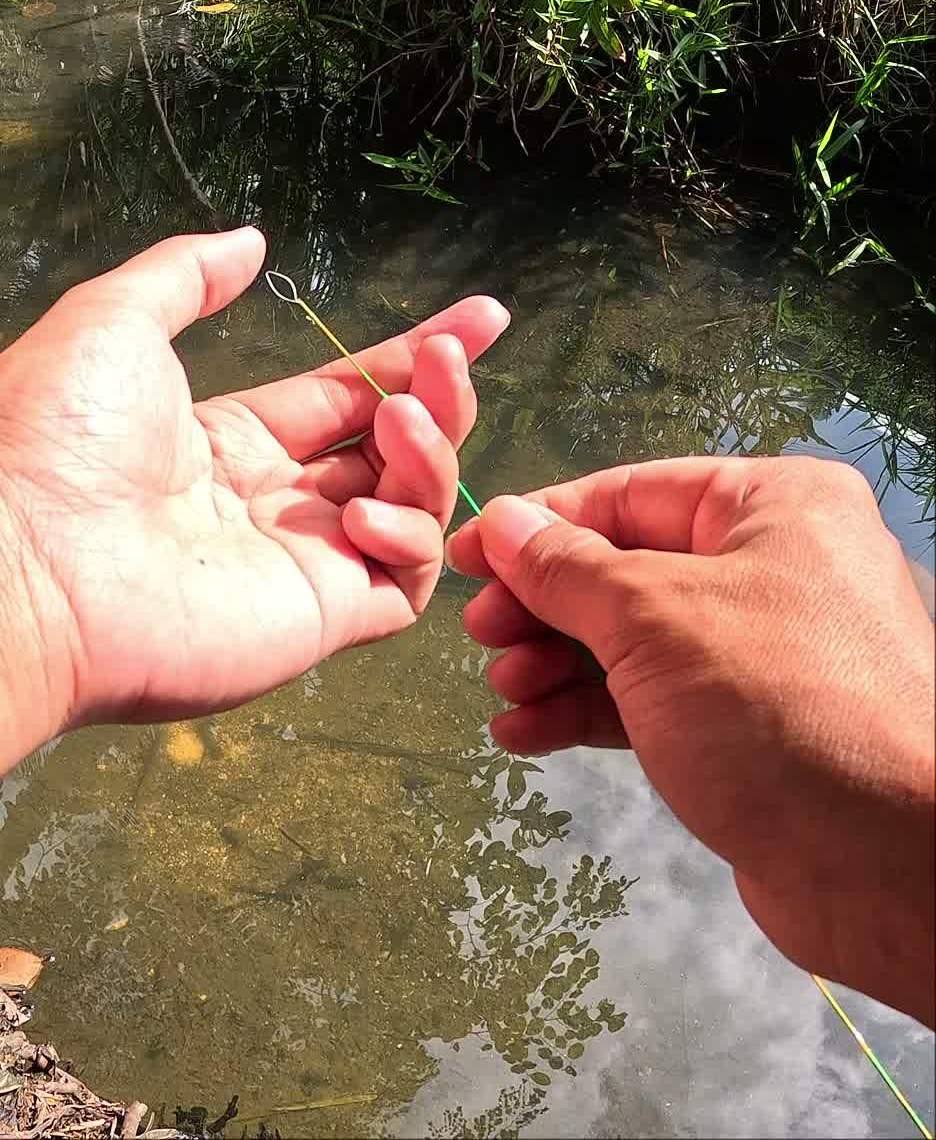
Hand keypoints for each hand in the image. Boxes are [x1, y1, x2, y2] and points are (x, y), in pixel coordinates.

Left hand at [0, 229, 507, 913]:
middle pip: (392, 445)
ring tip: (406, 414)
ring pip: (412, 506)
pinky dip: (410, 537)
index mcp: (228, 440)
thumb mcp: (114, 316)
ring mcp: (295, 563)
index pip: (347, 394)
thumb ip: (189, 273)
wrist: (15, 555)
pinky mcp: (313, 620)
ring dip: (430, 451)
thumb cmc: (48, 435)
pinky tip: (365, 506)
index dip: (416, 354)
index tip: (483, 316)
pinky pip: (402, 584)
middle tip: (453, 353)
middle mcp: (270, 502)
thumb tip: (250, 239)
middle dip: (439, 393)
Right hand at [447, 458, 935, 1024]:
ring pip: (633, 640)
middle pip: (626, 567)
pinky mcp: (750, 728)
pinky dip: (588, 712)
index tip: (467, 557)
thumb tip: (503, 523)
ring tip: (505, 691)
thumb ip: (567, 569)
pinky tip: (526, 733)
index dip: (539, 524)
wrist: (889, 865)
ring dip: (558, 664)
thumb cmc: (784, 710)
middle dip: (546, 605)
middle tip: (483, 636)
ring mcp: (764, 651)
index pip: (629, 493)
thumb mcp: (654, 618)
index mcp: (774, 506)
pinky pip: (652, 700)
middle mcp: (775, 565)